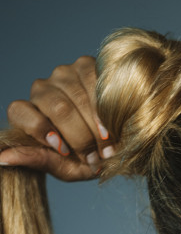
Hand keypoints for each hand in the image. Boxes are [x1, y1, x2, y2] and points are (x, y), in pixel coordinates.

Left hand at [0, 55, 113, 180]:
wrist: (116, 146)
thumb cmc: (87, 159)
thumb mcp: (64, 168)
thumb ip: (37, 160)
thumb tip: (2, 159)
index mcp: (28, 113)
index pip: (20, 112)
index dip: (42, 131)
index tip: (65, 151)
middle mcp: (41, 89)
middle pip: (56, 107)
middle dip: (79, 136)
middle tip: (95, 157)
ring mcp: (63, 74)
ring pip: (75, 96)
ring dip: (95, 127)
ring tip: (107, 148)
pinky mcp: (85, 65)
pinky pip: (93, 82)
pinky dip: (105, 110)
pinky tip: (112, 127)